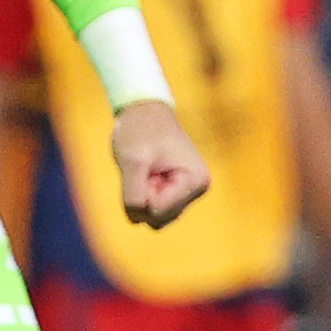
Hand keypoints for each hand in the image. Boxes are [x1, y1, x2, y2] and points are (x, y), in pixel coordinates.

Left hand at [113, 99, 210, 228]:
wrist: (145, 110)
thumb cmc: (140, 130)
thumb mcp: (132, 161)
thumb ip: (134, 195)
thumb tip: (137, 219)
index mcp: (195, 181)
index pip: (157, 211)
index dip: (142, 193)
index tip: (143, 168)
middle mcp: (198, 190)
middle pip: (158, 219)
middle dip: (143, 197)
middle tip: (143, 169)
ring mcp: (190, 193)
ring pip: (156, 218)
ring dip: (143, 196)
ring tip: (146, 170)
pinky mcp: (179, 193)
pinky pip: (156, 210)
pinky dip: (145, 195)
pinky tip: (148, 173)